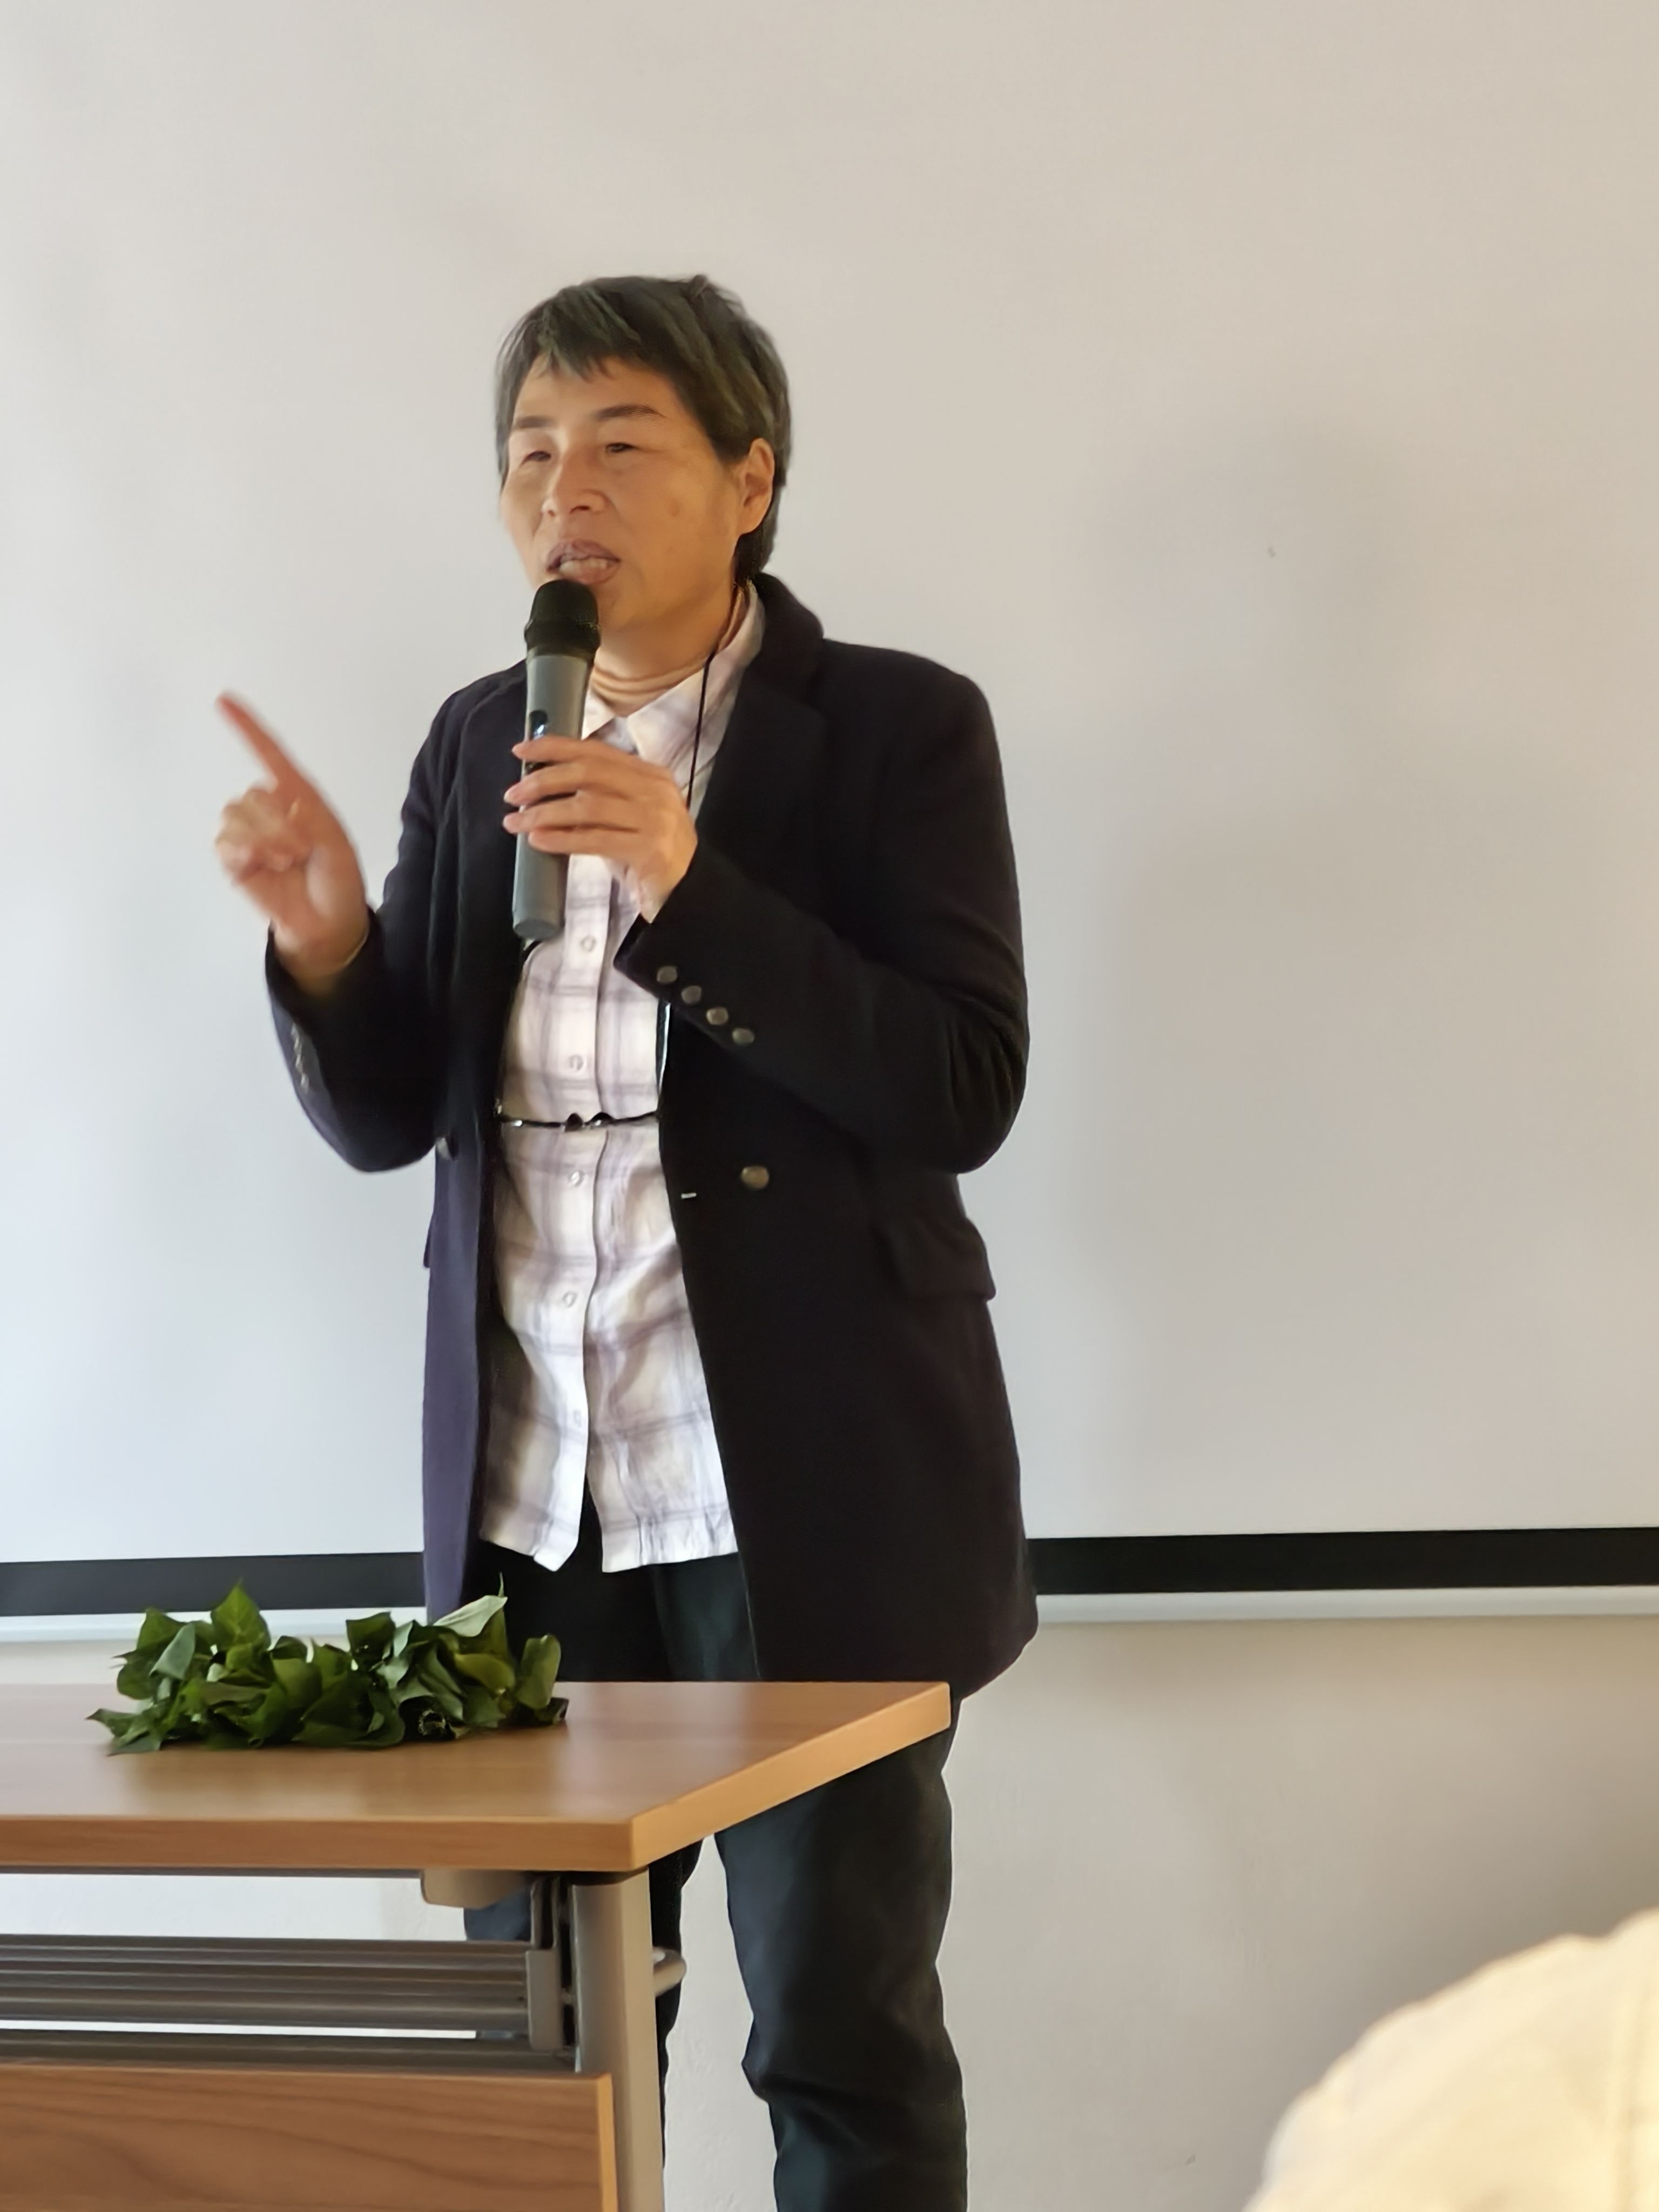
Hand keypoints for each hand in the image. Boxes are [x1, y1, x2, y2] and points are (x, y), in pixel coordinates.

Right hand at [214, 695, 370, 989]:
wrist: (330, 923)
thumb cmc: (337, 880)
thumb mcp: (333, 842)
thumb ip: (304, 817)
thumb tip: (274, 806)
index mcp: (298, 798)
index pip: (269, 754)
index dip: (247, 728)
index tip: (224, 701)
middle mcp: (270, 811)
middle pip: (252, 794)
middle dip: (276, 823)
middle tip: (300, 850)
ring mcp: (250, 835)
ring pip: (235, 815)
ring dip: (262, 838)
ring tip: (285, 861)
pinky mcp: (236, 860)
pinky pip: (224, 841)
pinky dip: (243, 850)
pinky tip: (262, 864)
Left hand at [505, 735, 696, 918]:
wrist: (687, 893)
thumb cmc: (648, 856)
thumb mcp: (627, 817)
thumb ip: (599, 797)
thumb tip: (544, 788)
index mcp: (650, 775)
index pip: (597, 751)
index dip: (556, 747)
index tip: (522, 750)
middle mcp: (655, 791)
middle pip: (589, 773)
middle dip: (544, 780)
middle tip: (513, 794)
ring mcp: (655, 819)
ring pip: (588, 806)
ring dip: (545, 813)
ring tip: (517, 822)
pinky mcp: (649, 849)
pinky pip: (595, 839)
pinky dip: (562, 838)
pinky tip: (539, 840)